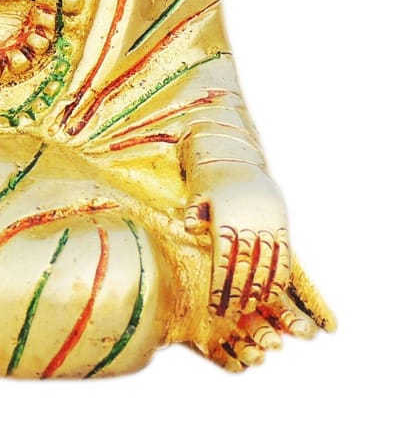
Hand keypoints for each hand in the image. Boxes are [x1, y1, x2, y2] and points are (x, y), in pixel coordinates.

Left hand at [185, 161, 290, 318]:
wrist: (235, 159)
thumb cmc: (209, 184)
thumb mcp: (198, 195)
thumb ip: (194, 213)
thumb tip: (190, 228)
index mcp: (227, 219)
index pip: (225, 262)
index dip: (221, 288)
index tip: (215, 308)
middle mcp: (250, 223)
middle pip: (246, 268)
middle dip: (239, 295)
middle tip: (231, 316)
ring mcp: (268, 225)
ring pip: (268, 265)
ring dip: (260, 291)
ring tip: (251, 311)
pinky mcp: (281, 225)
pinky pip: (284, 257)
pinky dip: (280, 278)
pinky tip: (273, 296)